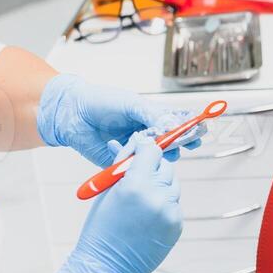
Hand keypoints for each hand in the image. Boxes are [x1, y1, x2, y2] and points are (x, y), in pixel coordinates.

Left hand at [36, 74, 205, 166]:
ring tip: (162, 148)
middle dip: (181, 144)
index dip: (189, 129)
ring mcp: (134, 151)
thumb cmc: (100, 102)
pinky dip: (138, 165)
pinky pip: (135, 170)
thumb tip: (173, 126)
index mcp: (150, 118)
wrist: (72, 114)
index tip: (201, 132)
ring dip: (161, 155)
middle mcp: (145, 136)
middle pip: (171, 144)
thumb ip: (153, 115)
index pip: (176, 125)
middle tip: (188, 143)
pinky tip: (135, 157)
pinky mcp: (121, 165)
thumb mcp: (130, 104)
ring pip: (156, 159)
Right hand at [54, 132, 182, 272]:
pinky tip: (148, 216)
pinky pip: (174, 205)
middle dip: (153, 168)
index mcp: (135, 184)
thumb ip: (123, 166)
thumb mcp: (106, 191)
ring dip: (160, 186)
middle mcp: (157, 196)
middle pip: (166, 166)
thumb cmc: (100, 228)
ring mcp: (170, 212)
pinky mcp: (176, 225)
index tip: (140, 153)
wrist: (107, 267)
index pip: (152, 151)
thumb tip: (134, 142)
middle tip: (139, 177)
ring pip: (172, 185)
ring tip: (141, 200)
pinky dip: (164, 205)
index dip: (145, 150)